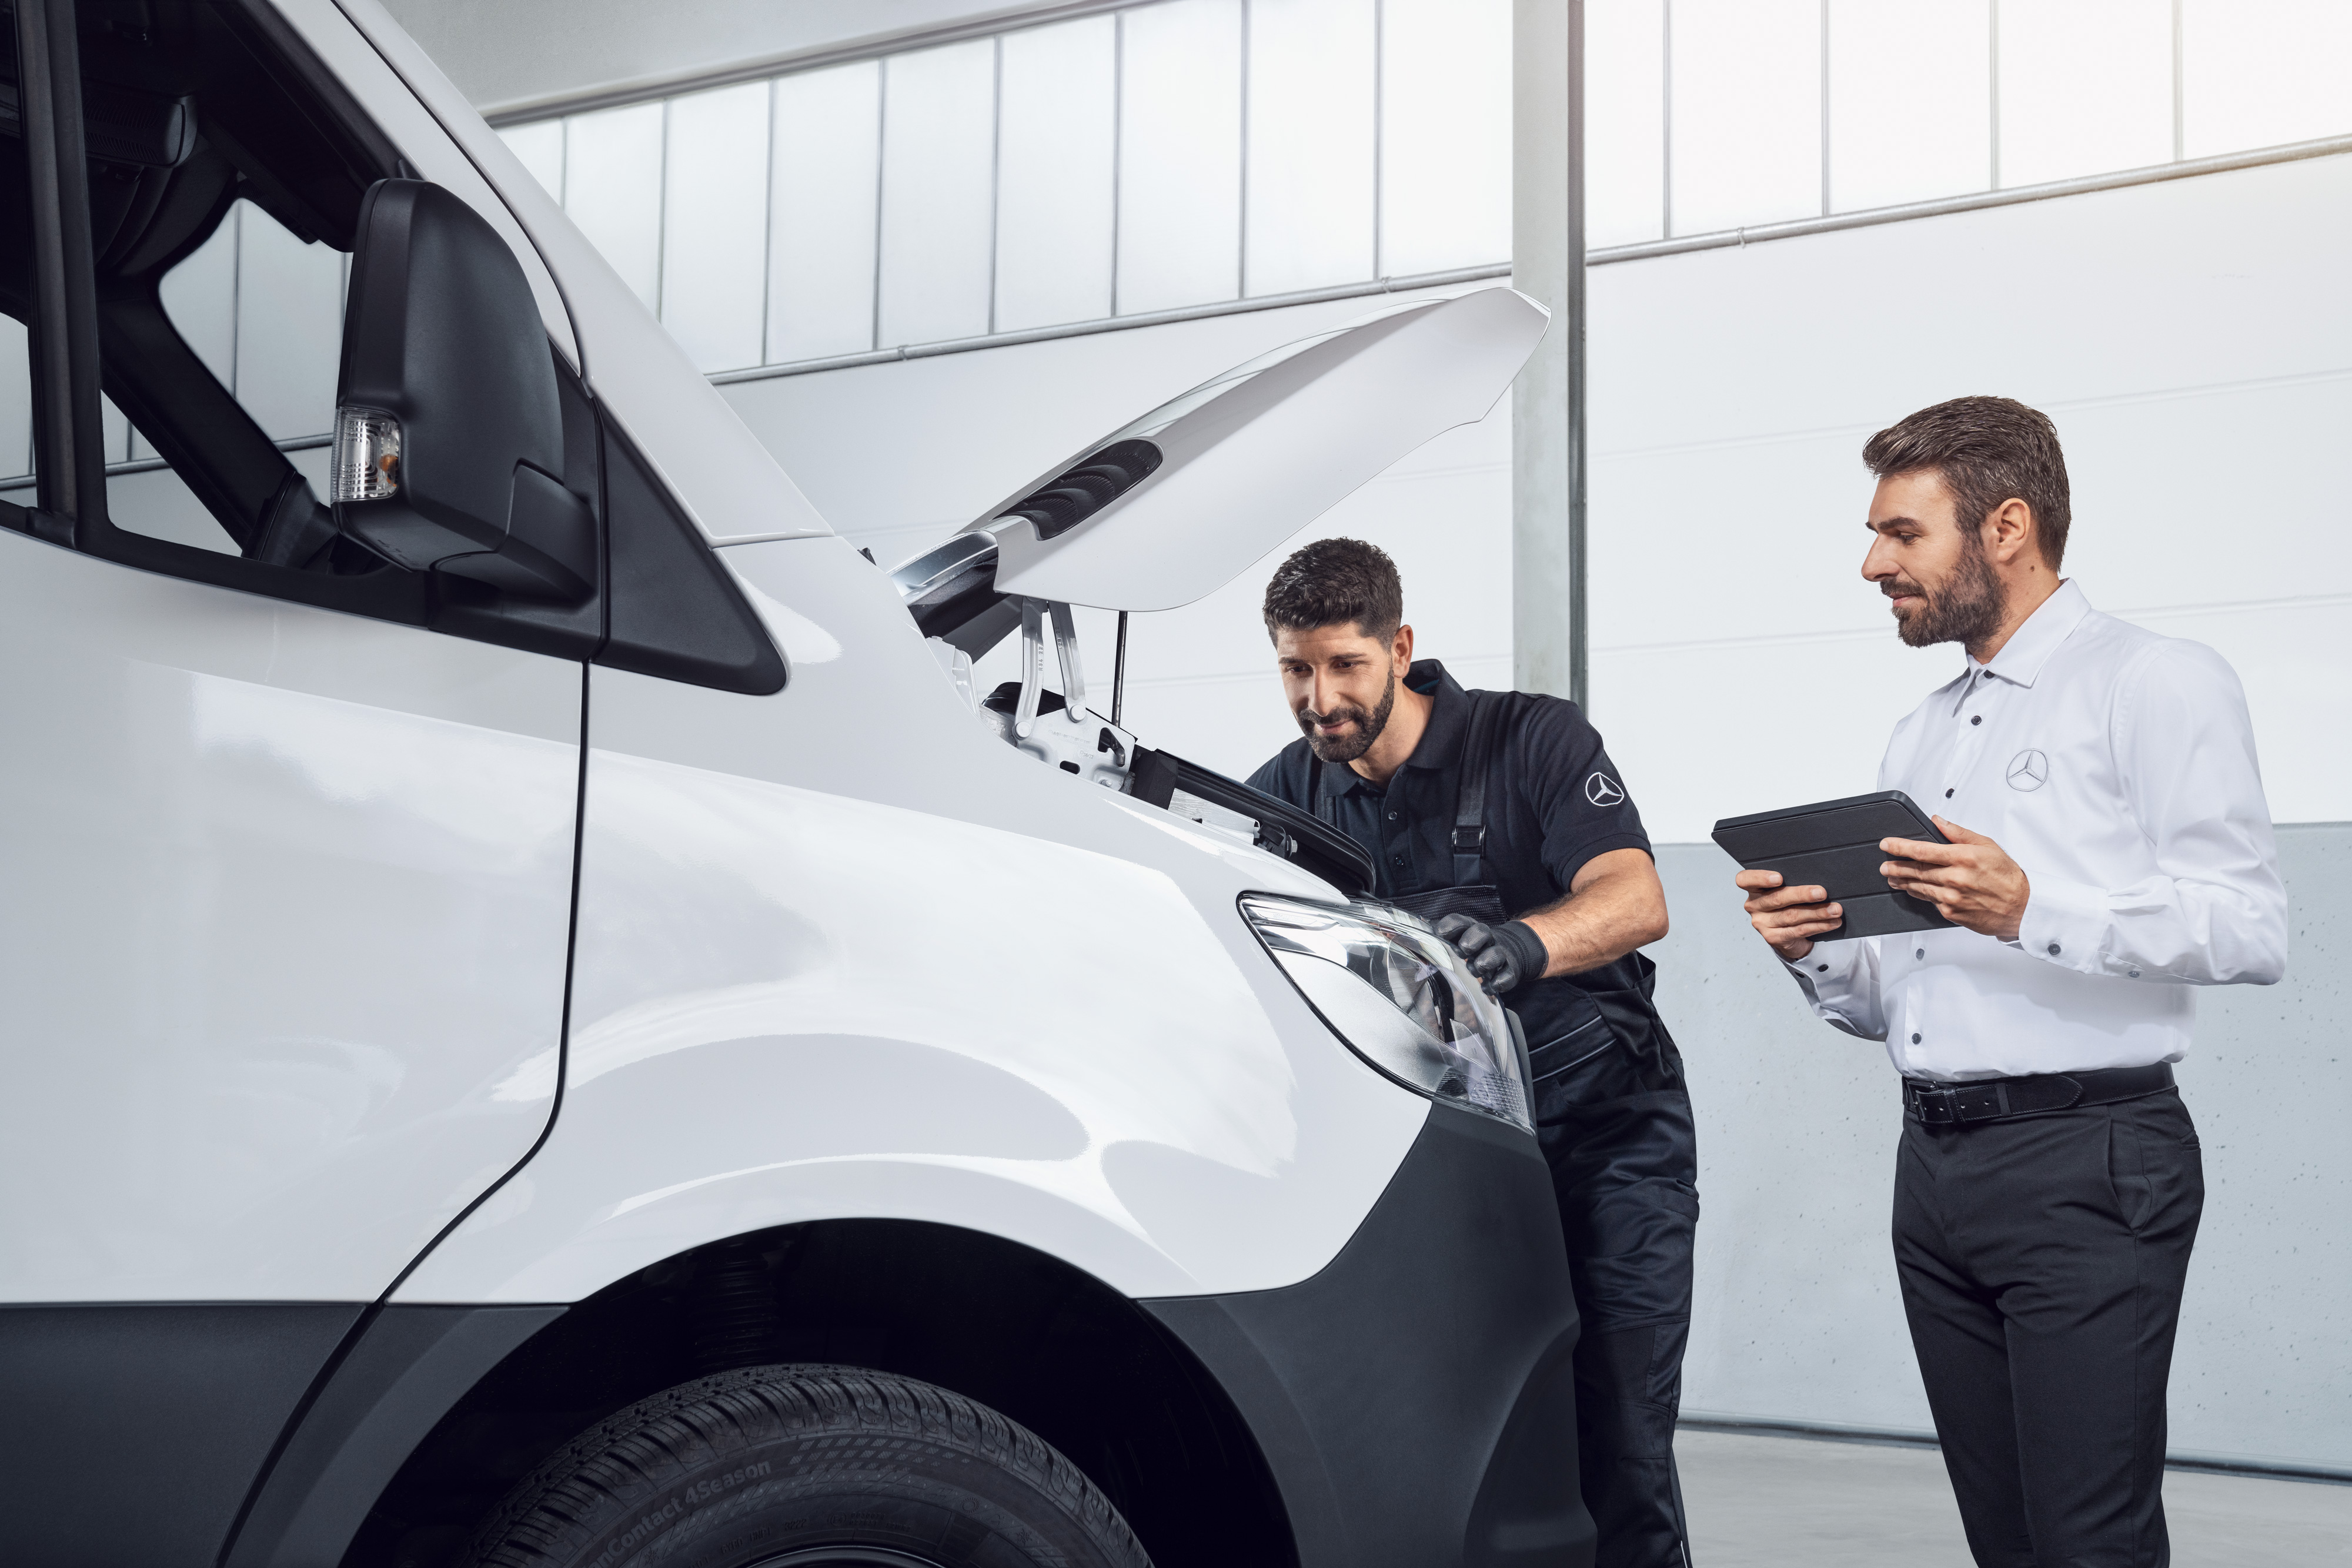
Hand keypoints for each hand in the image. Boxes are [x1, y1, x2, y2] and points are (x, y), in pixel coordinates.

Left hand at [1435, 914, 1548, 995]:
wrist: (1509, 952)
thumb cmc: (1476, 947)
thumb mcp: (1459, 940)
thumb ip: (1441, 941)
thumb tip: (1418, 937)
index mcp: (1470, 929)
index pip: (1460, 922)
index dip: (1450, 925)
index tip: (1440, 933)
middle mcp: (1486, 939)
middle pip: (1482, 931)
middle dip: (1472, 940)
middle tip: (1464, 949)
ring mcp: (1500, 954)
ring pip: (1496, 953)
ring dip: (1485, 961)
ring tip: (1476, 969)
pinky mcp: (1510, 971)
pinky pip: (1508, 975)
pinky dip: (1498, 982)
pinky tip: (1488, 987)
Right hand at [1736, 870, 1841, 961]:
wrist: (1788, 932)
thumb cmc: (1789, 903)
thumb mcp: (1786, 889)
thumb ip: (1793, 882)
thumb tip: (1820, 875)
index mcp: (1753, 889)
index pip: (1745, 880)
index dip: (1760, 878)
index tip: (1778, 878)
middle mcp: (1754, 906)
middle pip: (1777, 899)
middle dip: (1802, 895)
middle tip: (1822, 892)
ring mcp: (1762, 924)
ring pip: (1791, 916)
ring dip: (1817, 912)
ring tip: (1835, 909)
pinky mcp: (1774, 938)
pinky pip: (1799, 930)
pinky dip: (1819, 926)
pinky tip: (1832, 922)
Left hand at [1880, 816, 2029, 941]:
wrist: (2020, 907)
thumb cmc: (2006, 876)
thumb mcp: (1987, 845)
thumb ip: (1958, 833)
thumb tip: (1938, 822)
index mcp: (1962, 858)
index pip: (1922, 850)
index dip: (1900, 847)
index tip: (1886, 844)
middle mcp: (1954, 878)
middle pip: (1915, 869)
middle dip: (1896, 866)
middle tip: (1884, 864)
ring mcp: (1951, 897)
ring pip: (1918, 886)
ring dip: (1902, 881)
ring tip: (1892, 877)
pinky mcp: (1950, 912)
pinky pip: (1928, 901)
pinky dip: (1918, 894)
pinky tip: (1913, 889)